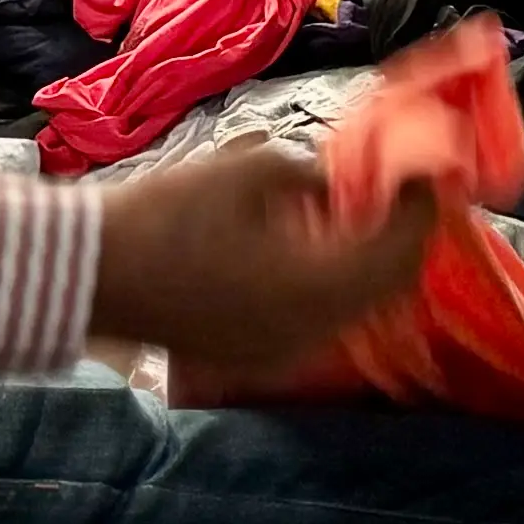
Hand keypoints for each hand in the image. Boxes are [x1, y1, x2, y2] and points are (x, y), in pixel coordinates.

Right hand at [85, 137, 442, 381]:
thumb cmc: (169, 215)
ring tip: (364, 210)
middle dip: (404, 235)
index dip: (425, 205)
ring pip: (355, 307)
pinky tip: (316, 245)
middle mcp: (314, 331)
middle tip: (405, 189)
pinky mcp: (259, 355)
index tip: (430, 168)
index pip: (402, 248)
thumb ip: (312, 176)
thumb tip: (338, 184)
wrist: (93, 274)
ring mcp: (286, 351)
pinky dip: (334, 283)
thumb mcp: (250, 171)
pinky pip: (321, 320)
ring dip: (369, 260)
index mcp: (318, 286)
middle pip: (388, 285)